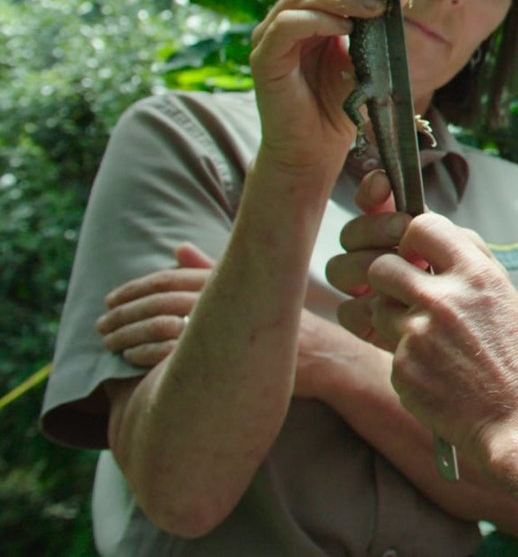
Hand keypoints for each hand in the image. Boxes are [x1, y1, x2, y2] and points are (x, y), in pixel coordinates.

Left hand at [98, 244, 370, 399]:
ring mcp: (234, 324)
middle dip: (126, 310)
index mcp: (233, 278)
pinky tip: (132, 359)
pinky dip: (151, 353)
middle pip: (164, 298)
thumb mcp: (255, 289)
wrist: (330, 358)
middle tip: (99, 322)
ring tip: (108, 343)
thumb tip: (178, 246)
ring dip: (131, 333)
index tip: (111, 297)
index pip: (173, 276)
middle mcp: (232, 295)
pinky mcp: (234, 353)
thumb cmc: (288, 328)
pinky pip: (181, 351)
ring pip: (166, 323)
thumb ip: (213, 269)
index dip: (138, 286)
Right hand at [247, 0, 409, 175]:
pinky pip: (287, 26)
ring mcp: (273, 37)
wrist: (315, 150)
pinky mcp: (264, 58)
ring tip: (376, 6)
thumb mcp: (365, 61)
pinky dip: (317, 20)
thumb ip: (374, 30)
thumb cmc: (339, 108)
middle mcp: (291, 21)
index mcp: (316, 18)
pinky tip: (344, 27)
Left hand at [326, 211, 517, 461]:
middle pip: (381, 266)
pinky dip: (406, 358)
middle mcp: (444, 298)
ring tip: (427, 338)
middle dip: (387, 278)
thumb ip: (467, 267)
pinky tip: (436, 371)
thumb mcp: (504, 297)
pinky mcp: (403, 366)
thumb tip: (430, 242)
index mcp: (476, 274)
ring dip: (393, 319)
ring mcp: (419, 333)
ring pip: (376, 308)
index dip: (411, 238)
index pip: (420, 226)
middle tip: (404, 294)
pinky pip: (389, 349)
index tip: (415, 253)